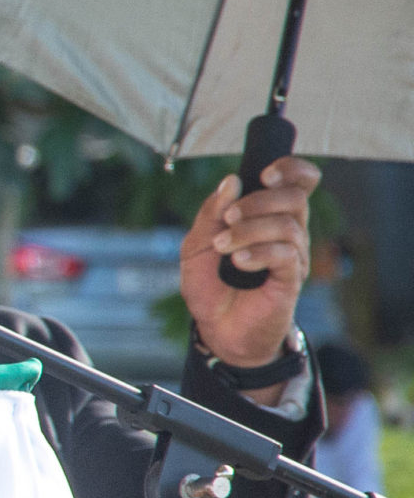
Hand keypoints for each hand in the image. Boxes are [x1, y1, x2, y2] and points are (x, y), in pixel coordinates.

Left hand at [179, 154, 316, 384]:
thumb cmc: (210, 285)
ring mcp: (293, 255)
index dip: (292, 169)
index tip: (265, 174)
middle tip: (229, 218)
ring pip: (288, 225)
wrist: (215, 328)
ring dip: (249, 230)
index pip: (300, 181)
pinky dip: (259, 253)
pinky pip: (286, 254)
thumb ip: (211, 212)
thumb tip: (231, 180)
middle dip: (258, 201)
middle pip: (295, 197)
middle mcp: (288, 232)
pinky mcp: (292, 279)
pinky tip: (239, 262)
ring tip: (224, 248)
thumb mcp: (196, 244)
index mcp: (268, 216)